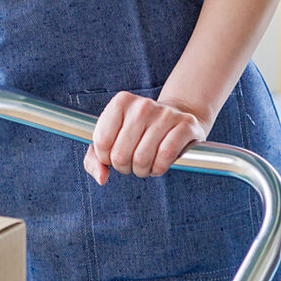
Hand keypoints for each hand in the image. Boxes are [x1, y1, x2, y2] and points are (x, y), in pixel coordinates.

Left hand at [84, 92, 211, 183]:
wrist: (176, 117)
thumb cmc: (138, 132)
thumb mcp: (112, 138)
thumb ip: (95, 159)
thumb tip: (102, 178)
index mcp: (121, 102)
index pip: (101, 141)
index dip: (105, 158)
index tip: (112, 156)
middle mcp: (142, 105)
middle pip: (120, 153)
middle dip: (123, 167)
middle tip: (130, 163)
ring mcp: (165, 113)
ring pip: (142, 157)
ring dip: (141, 170)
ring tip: (144, 165)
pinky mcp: (185, 124)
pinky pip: (165, 156)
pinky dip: (158, 168)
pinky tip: (157, 166)